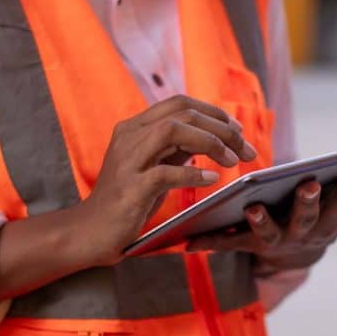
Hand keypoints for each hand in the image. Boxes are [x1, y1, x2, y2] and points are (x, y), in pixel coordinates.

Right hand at [80, 95, 256, 265]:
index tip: (237, 129)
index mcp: (134, 127)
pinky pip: (166, 172)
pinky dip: (193, 173)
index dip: (213, 112)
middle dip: (222, 128)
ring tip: (232, 160)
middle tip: (246, 149)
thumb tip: (210, 136)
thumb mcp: (154, 166)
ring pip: (174, 132)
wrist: (91, 232)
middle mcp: (129, 137)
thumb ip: (175, 148)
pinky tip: (211, 179)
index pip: (179, 103)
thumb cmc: (127, 200)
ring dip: (211, 143)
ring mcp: (128, 161)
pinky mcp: (130, 187)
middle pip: (183, 114)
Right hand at [187, 164, 336, 273]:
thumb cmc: (261, 237)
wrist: (293, 258)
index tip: (253, 209)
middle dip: (311, 201)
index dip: (258, 223)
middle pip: (309, 218)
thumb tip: (180, 244)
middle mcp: (304, 235)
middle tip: (312, 183)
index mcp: (274, 239)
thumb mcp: (237, 242)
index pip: (263, 231)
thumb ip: (215, 240)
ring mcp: (331, 229)